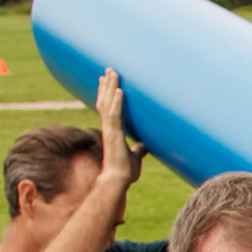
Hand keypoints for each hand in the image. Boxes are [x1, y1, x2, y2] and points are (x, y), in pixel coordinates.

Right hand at [97, 68, 144, 184]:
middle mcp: (109, 128)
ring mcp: (110, 130)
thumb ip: (139, 149)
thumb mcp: (135, 157)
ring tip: (112, 74)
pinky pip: (115, 115)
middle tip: (108, 70)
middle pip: (105, 101)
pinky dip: (118, 102)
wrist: (118, 181)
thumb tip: (146, 145)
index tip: (106, 81)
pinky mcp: (114, 135)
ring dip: (110, 88)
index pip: (107, 107)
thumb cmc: (125, 171)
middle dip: (107, 85)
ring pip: (108, 104)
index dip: (107, 94)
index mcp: (112, 131)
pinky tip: (120, 91)